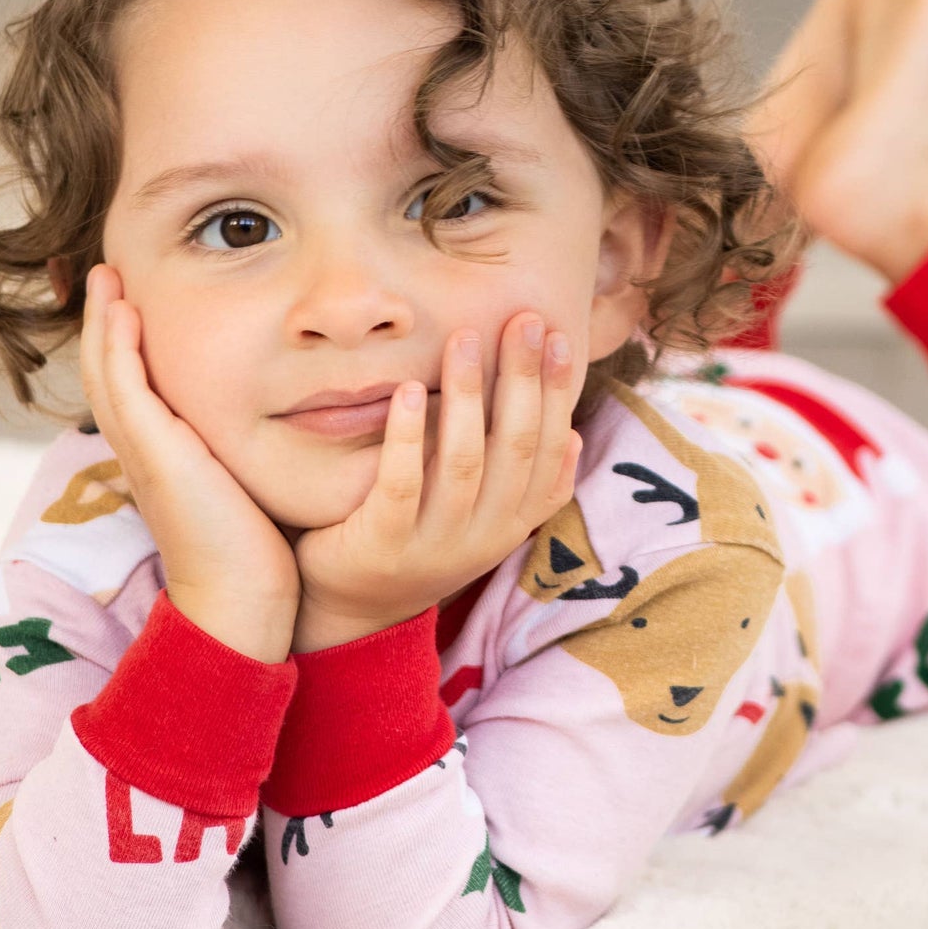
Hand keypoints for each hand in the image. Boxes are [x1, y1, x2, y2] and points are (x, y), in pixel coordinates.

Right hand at [81, 268, 301, 662]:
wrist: (242, 599)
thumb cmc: (252, 546)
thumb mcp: (241, 481)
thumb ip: (242, 448)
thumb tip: (274, 418)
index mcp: (159, 454)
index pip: (130, 384)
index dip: (124, 341)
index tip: (131, 297)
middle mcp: (141, 449)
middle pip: (106, 370)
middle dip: (104, 320)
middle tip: (107, 272)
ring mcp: (142, 451)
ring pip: (106, 373)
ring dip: (104, 321)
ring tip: (108, 276)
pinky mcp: (156, 454)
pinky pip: (127, 389)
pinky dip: (120, 348)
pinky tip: (125, 312)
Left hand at [290, 314, 583, 654]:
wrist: (354, 609)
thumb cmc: (422, 538)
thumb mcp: (483, 515)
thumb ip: (522, 480)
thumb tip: (573, 435)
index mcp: (514, 521)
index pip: (550, 448)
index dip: (556, 390)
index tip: (555, 334)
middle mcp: (485, 536)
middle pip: (516, 446)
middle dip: (522, 377)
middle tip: (519, 319)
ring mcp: (437, 544)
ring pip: (464, 461)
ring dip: (468, 394)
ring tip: (463, 339)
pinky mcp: (385, 545)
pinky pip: (401, 484)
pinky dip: (408, 435)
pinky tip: (409, 391)